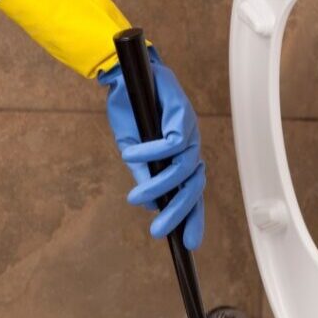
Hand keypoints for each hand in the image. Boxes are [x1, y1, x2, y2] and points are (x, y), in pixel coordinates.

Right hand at [98, 50, 204, 249]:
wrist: (124, 74)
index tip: (187, 243)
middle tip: (160, 231)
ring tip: (136, 198)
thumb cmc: (131, 110)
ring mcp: (189, 129)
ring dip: (159, 185)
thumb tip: (152, 203)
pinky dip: (150, 152)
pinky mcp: (182, 112)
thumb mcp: (133, 150)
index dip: (193, 217)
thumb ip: (145, 174)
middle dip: (179, 211)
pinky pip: (171, 142)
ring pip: (183, 167)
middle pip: (194, 185)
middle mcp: (190, 145)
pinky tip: (130, 153)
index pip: (193, 191)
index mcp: (182, 156)